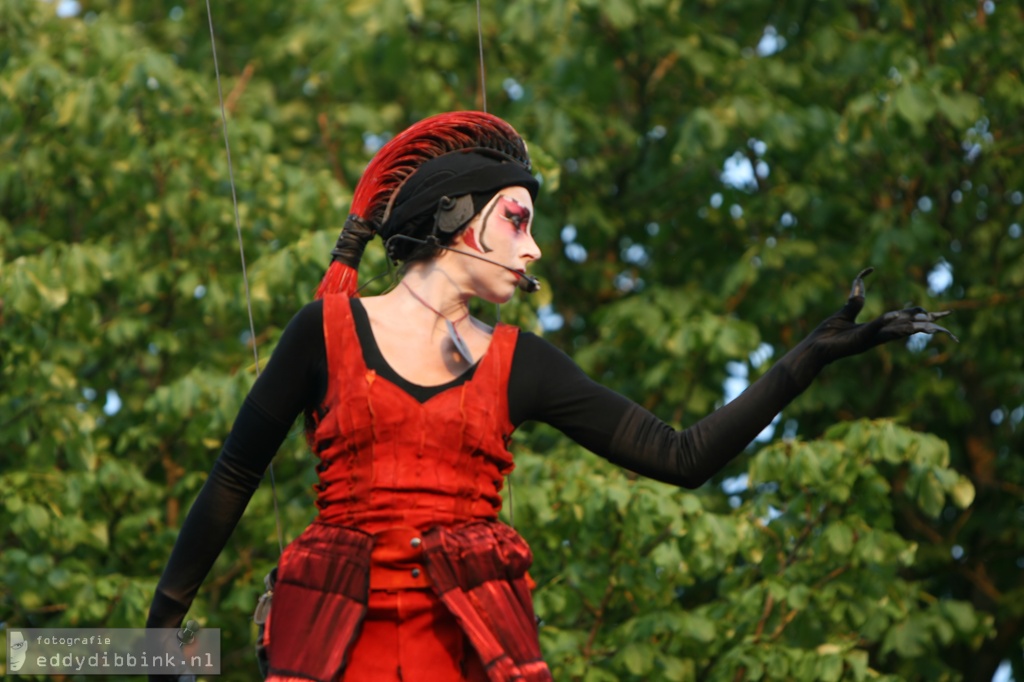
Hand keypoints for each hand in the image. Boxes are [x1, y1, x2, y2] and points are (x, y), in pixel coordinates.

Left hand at [807, 267, 957, 364]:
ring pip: (898, 331)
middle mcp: (877, 335)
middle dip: (929, 327)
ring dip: (915, 328)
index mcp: (877, 329)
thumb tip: (862, 277)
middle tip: (949, 325)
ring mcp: (870, 339)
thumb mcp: (845, 312)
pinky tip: (897, 318)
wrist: (814, 348)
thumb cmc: (827, 334)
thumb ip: (856, 298)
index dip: (922, 316)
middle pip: (909, 328)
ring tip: (934, 326)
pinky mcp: (860, 340)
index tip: (941, 314)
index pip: (905, 320)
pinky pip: (877, 329)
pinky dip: (886, 323)